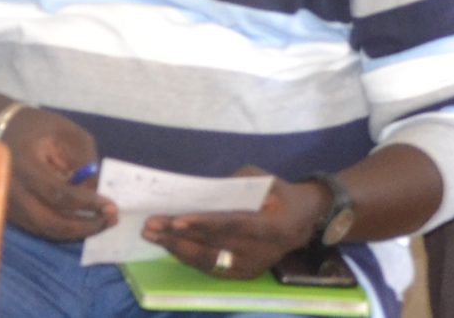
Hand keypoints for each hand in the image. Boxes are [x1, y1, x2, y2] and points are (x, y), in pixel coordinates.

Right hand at [1, 106, 114, 241]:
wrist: (1, 129)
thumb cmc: (38, 127)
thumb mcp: (68, 133)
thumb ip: (84, 160)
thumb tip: (94, 193)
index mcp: (25, 164)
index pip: (57, 193)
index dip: (86, 203)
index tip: (111, 205)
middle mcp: (12, 190)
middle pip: (49, 222)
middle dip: (83, 227)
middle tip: (111, 221)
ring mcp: (8, 205)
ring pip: (44, 230)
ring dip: (75, 232)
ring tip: (101, 223)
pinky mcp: (10, 212)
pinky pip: (39, 227)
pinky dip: (63, 229)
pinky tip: (82, 222)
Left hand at [147, 171, 328, 281]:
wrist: (302, 222)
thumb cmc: (279, 194)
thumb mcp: (263, 179)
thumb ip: (234, 184)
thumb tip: (200, 192)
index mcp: (269, 225)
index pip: (230, 225)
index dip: (202, 223)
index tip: (176, 220)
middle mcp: (259, 253)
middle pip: (212, 245)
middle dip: (178, 236)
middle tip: (150, 226)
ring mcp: (250, 267)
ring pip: (207, 260)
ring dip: (176, 248)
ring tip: (152, 236)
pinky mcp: (242, 275)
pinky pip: (210, 267)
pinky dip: (188, 256)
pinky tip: (170, 246)